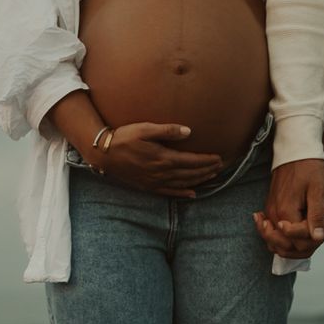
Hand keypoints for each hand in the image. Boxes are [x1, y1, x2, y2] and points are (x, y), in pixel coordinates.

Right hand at [87, 122, 222, 195]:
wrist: (104, 154)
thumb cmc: (124, 138)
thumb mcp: (145, 129)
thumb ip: (167, 130)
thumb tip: (188, 132)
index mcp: (163, 158)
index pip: (192, 161)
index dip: (207, 160)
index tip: (219, 158)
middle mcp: (162, 173)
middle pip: (191, 173)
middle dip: (207, 170)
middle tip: (220, 166)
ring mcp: (155, 182)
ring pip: (183, 183)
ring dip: (199, 180)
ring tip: (211, 176)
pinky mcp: (148, 186)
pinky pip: (169, 192)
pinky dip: (182, 193)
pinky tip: (191, 194)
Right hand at [253, 158, 323, 258]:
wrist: (295, 152)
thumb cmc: (308, 167)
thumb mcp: (318, 191)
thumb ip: (316, 216)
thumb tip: (318, 238)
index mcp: (286, 212)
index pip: (298, 243)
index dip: (313, 239)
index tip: (323, 223)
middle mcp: (274, 216)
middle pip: (286, 247)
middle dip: (305, 244)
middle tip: (319, 227)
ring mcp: (271, 213)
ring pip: (279, 243)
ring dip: (298, 240)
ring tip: (311, 225)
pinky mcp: (271, 210)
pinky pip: (276, 233)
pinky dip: (290, 233)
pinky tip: (303, 222)